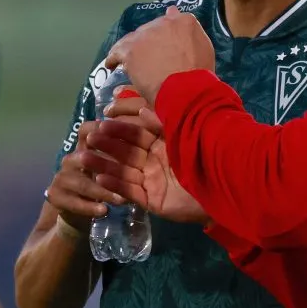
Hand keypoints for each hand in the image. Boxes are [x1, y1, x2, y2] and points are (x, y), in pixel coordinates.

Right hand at [43, 121, 126, 231]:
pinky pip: (73, 202)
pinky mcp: (54, 196)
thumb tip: (142, 131)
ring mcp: (61, 178)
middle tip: (126, 173)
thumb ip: (121, 152)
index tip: (117, 134)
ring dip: (102, 191)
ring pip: (82, 183)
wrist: (79, 210)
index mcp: (83, 148)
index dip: (98, 129)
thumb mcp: (111, 166)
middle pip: (85, 157)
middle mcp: (70, 160)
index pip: (86, 130)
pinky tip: (103, 210)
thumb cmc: (101, 182)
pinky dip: (89, 207)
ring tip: (120, 200)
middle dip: (105, 165)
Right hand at [85, 93, 209, 224]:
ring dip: (104, 164)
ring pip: (124, 171)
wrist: (222, 187)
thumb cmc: (204, 153)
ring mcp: (153, 181)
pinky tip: (99, 177)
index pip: (136, 134)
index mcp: (163, 143)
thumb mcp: (180, 133)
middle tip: (87, 139)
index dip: (119, 129)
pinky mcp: (153, 200)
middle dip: (107, 146)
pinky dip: (115, 184)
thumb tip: (142, 107)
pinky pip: (131, 191)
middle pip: (126, 152)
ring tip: (84, 158)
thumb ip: (161, 122)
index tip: (100, 122)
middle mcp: (155, 161)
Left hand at [104, 6, 214, 104]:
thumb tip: (172, 10)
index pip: (170, 20)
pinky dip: (114, 58)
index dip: (165, 34)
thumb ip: (190, 31)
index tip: (164, 43)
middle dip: (149, 42)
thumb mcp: (204, 48)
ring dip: (132, 50)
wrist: (186, 89)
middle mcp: (163, 23)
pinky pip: (116, 52)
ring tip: (131, 63)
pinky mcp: (131, 50)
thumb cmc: (199, 74)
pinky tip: (112, 65)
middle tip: (150, 59)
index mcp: (184, 21)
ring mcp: (145, 35)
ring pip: (133, 39)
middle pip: (150, 29)